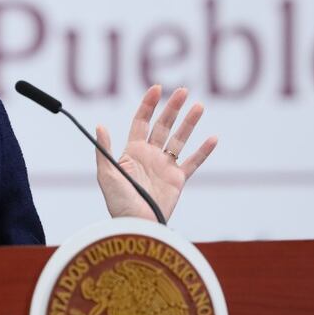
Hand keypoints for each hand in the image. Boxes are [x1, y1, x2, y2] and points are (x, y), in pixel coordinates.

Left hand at [94, 86, 216, 221]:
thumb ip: (104, 150)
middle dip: (172, 108)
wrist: (137, 226)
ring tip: (199, 106)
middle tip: (183, 91)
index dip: (148, 105)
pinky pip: (193, 162)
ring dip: (189, 123)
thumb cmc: (118, 203)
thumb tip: (100, 125)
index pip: (142, 121)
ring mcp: (165, 167)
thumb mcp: (106, 175)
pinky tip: (213, 137)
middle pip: (163, 126)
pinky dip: (203, 151)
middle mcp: (150, 156)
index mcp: (132, 152)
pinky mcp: (178, 180)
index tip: (157, 88)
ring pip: (180, 139)